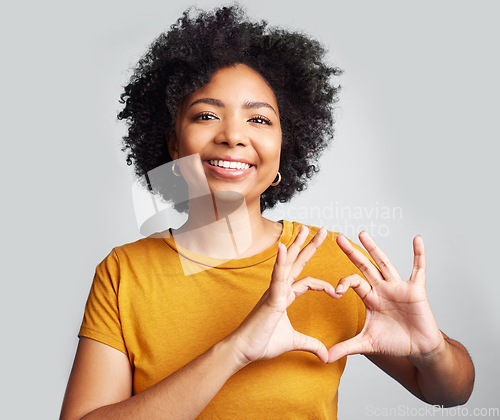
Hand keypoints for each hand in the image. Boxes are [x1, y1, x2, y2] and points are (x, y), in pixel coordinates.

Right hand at [229, 226, 337, 365]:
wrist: (243, 350)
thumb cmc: (262, 342)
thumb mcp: (294, 342)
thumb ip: (311, 344)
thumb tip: (326, 356)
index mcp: (284, 296)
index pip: (306, 281)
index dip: (323, 284)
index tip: (337, 292)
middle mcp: (279, 289)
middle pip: (297, 262)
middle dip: (309, 246)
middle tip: (321, 231)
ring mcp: (274, 291)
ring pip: (288, 263)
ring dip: (297, 245)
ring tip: (306, 228)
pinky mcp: (271, 297)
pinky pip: (277, 276)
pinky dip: (281, 261)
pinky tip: (284, 247)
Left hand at [328, 232, 444, 362]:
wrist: (418, 349)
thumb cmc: (394, 342)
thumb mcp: (366, 343)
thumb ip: (345, 347)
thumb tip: (324, 357)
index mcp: (370, 297)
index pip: (353, 282)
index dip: (343, 283)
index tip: (336, 292)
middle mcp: (382, 288)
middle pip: (364, 266)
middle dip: (351, 252)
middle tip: (338, 238)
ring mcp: (398, 287)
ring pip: (384, 263)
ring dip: (374, 248)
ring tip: (362, 233)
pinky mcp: (416, 290)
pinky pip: (418, 269)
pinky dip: (419, 255)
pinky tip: (417, 239)